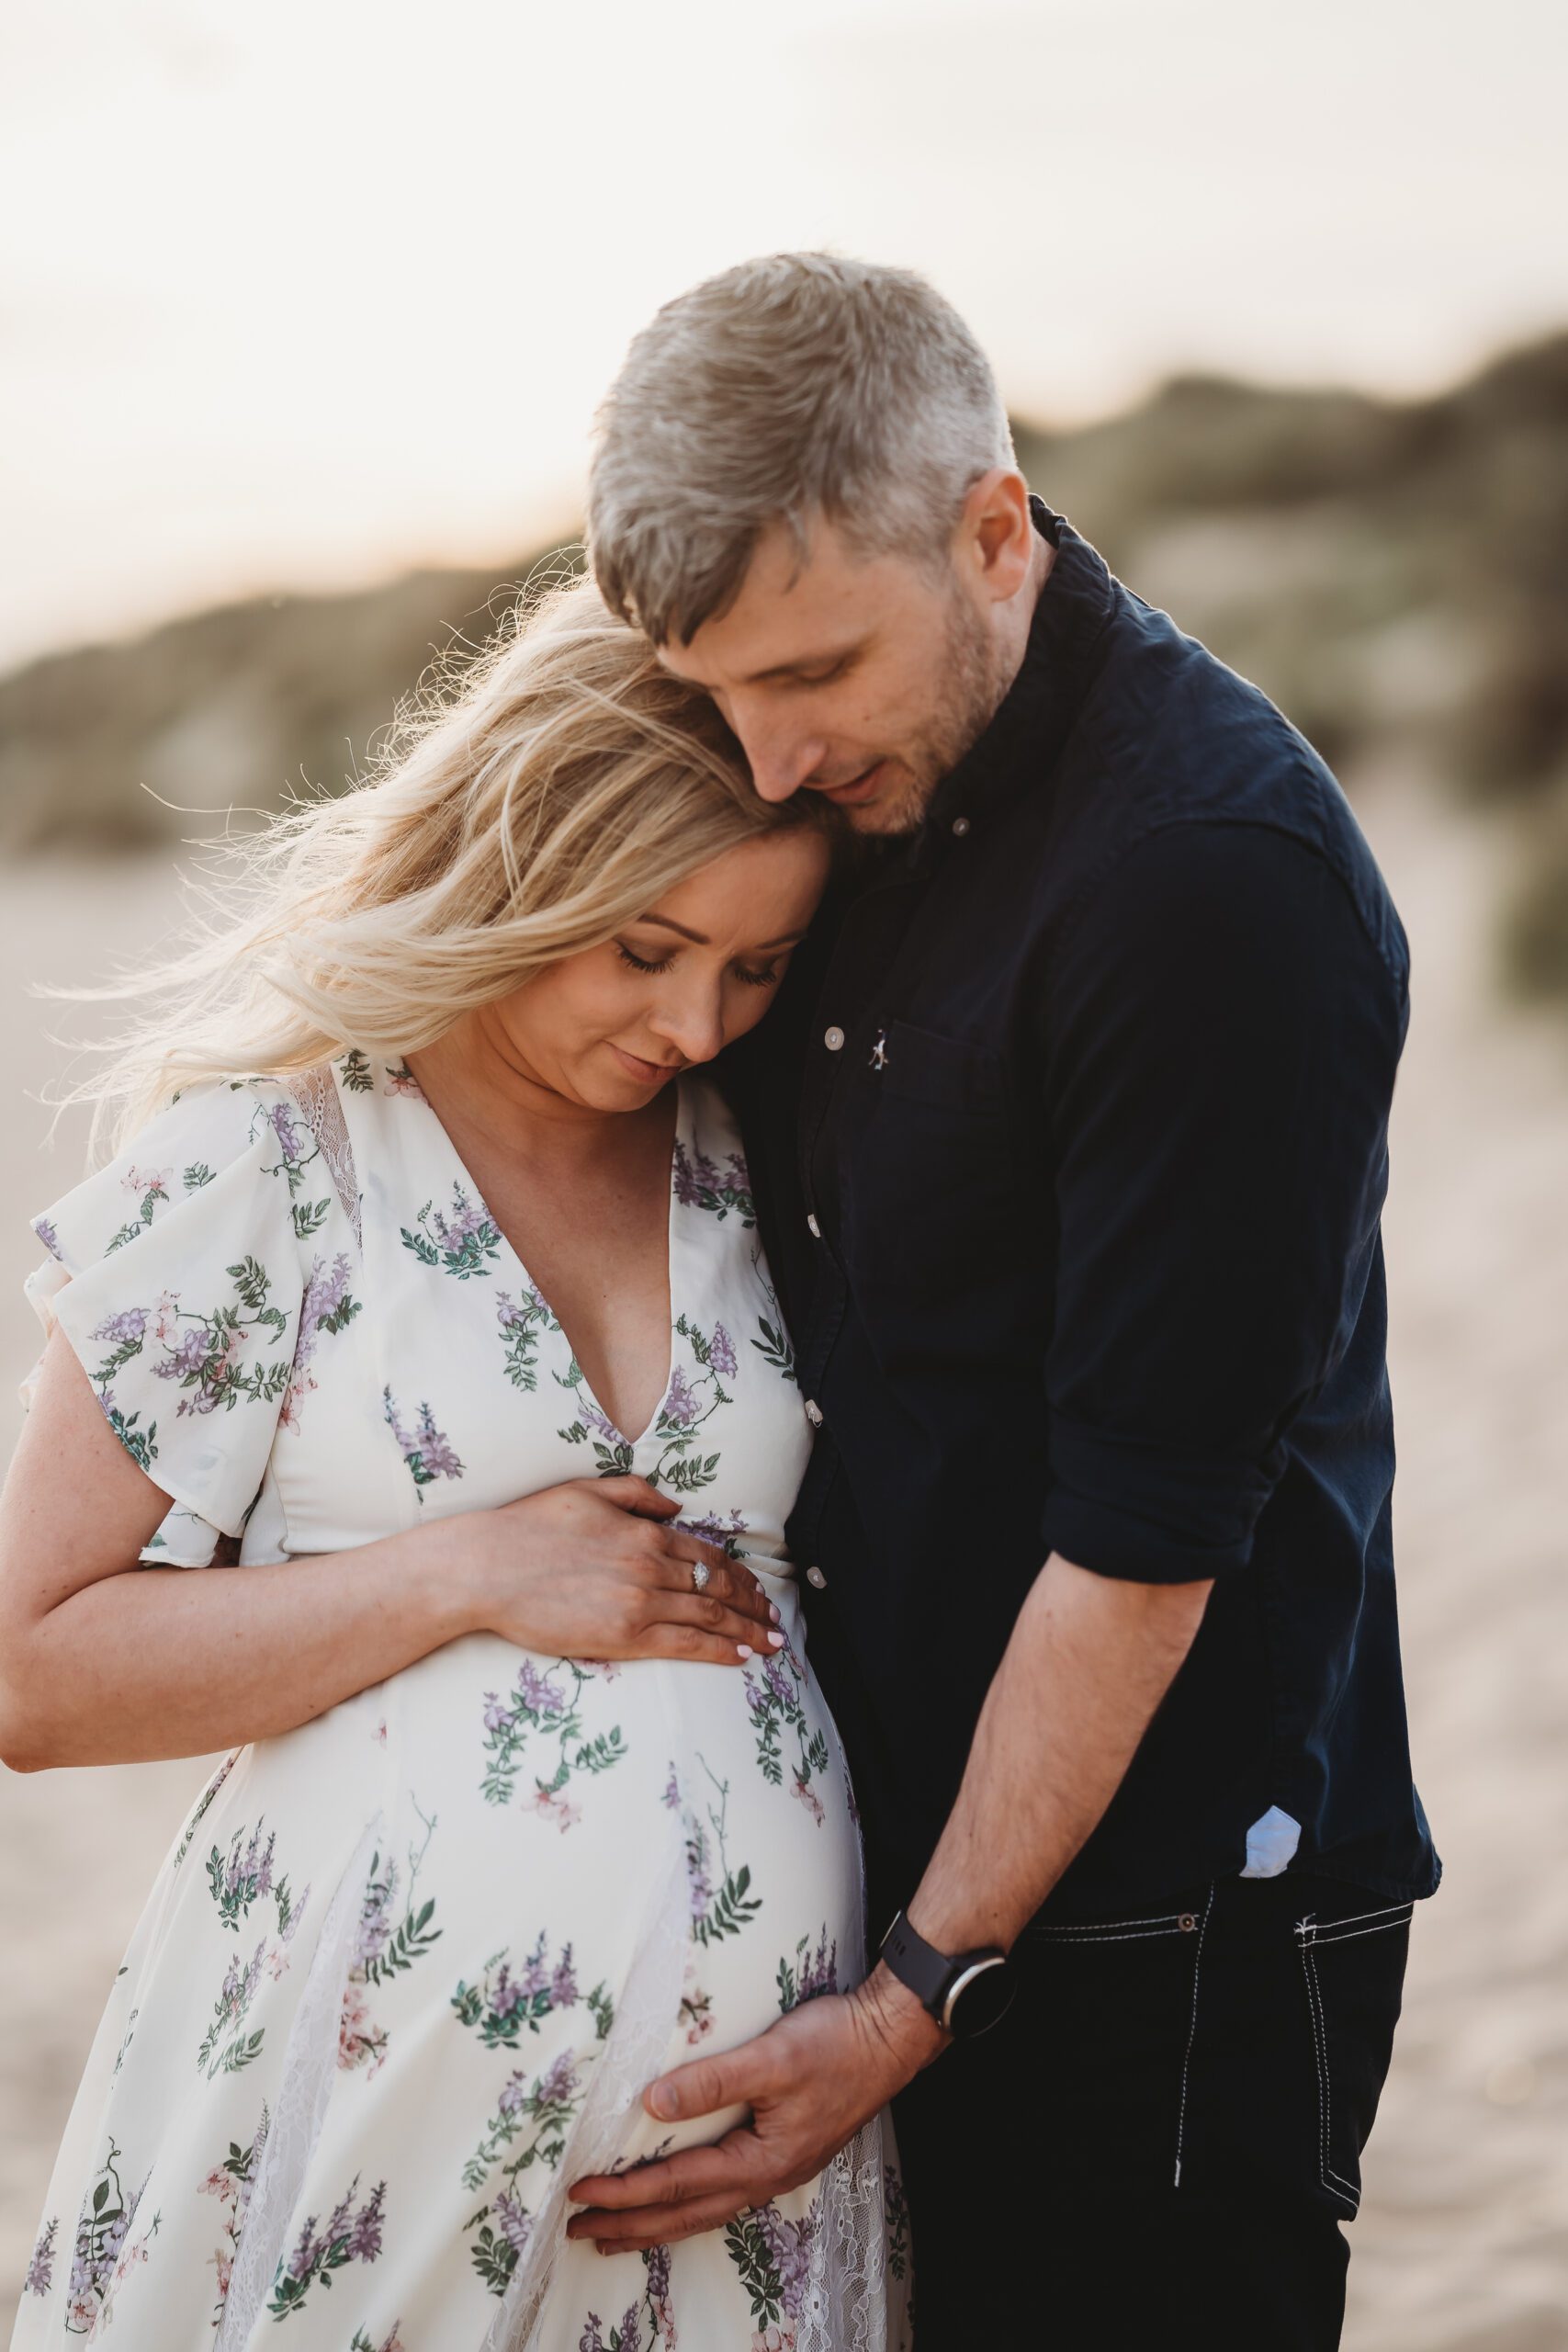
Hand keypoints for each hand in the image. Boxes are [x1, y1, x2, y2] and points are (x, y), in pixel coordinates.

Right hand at [455, 1475, 783, 1665]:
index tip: (758, 1588)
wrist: (487, 1567)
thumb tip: (676, 1503)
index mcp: (644, 1530)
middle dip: (753, 1605)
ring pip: (711, 1616)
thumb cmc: (529, 1527)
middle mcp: (651, 1565)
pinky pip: (686, 1645)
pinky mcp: (624, 1636)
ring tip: (770, 1641)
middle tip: (774, 1618)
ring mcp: (640, 1602)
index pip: (708, 1553)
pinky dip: (720, 1650)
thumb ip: (637, 1493)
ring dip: (748, 1630)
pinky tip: (741, 1657)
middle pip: (718, 1586)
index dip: (740, 1574)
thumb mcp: (587, 1491)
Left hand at [565, 1967, 944, 2251]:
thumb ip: (713, 2080)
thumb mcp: (773, 2057)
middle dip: (629, 2226)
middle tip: (579, 2231)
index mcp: (760, 2161)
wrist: (890, 2038)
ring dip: (655, 2223)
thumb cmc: (837, 2044)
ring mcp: (776, 2169)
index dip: (623, 2191)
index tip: (580, 2191)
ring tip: (616, 2234)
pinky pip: (722, 2195)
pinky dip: (687, 2206)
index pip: (674, 2183)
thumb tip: (653, 2101)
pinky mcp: (783, 2152)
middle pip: (683, 2214)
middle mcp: (766, 2177)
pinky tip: (679, 2202)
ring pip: (702, 2211)